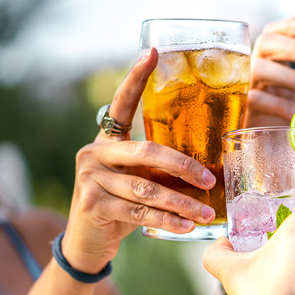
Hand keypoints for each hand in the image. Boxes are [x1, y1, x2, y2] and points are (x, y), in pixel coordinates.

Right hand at [62, 49, 216, 272]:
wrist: (85, 242)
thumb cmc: (119, 204)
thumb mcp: (133, 178)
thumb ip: (153, 167)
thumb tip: (205, 167)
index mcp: (106, 140)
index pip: (122, 104)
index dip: (136, 78)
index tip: (152, 53)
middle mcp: (94, 153)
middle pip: (147, 151)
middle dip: (184, 166)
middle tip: (209, 179)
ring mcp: (91, 179)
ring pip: (147, 188)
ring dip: (182, 202)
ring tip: (207, 211)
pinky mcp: (93, 205)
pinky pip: (140, 212)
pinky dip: (167, 221)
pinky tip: (186, 227)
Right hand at [245, 15, 294, 126]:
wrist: (257, 143)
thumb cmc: (281, 112)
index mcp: (266, 57)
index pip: (274, 32)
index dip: (293, 24)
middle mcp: (251, 65)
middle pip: (267, 43)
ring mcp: (243, 85)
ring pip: (261, 70)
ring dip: (293, 77)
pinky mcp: (240, 108)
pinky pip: (259, 101)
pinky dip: (284, 106)